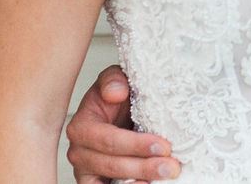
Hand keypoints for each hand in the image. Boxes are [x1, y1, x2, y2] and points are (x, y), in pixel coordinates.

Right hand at [66, 65, 180, 182]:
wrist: (121, 106)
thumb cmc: (119, 94)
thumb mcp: (117, 78)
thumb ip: (113, 80)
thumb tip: (116, 93)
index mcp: (81, 126)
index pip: (109, 140)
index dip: (136, 145)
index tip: (163, 146)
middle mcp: (79, 151)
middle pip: (111, 165)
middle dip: (144, 167)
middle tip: (171, 167)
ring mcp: (86, 170)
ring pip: (111, 182)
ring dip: (139, 182)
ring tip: (164, 178)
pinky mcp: (95, 181)